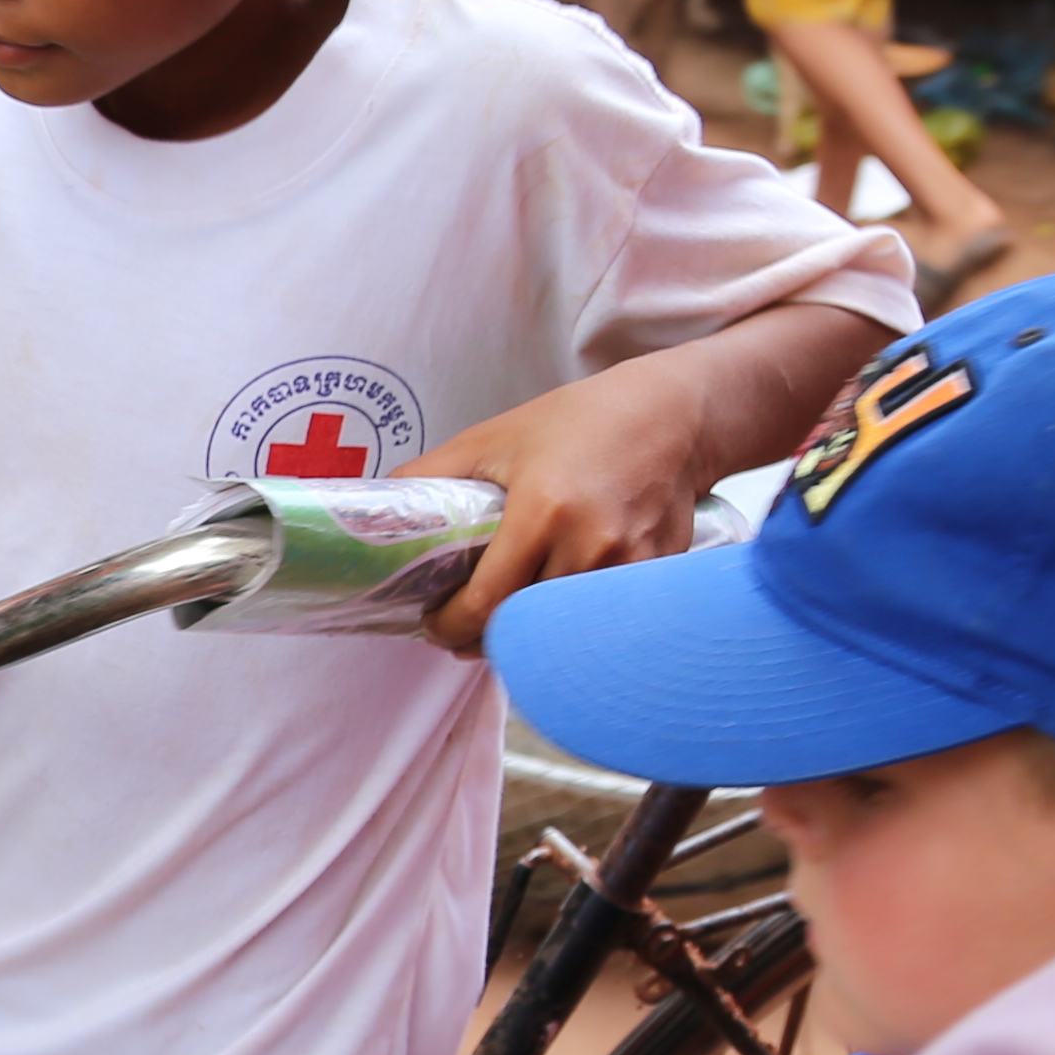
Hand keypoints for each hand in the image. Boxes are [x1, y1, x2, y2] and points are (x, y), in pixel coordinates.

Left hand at [408, 350, 741, 654]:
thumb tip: (380, 509)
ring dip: (525, 639)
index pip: (484, 605)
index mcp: (542, 512)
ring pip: (560, 635)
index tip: (432, 624)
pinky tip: (551, 616)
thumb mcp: (494, 436)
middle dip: (480, 639)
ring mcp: (628, 568)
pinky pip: (600, 623)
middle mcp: (589, 547)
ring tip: (500, 624)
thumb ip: (434, 472)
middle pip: (521, 629)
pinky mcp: (656, 576)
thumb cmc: (578, 421)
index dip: (448, 626)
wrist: (674, 416)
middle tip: (457, 631)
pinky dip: (570, 628)